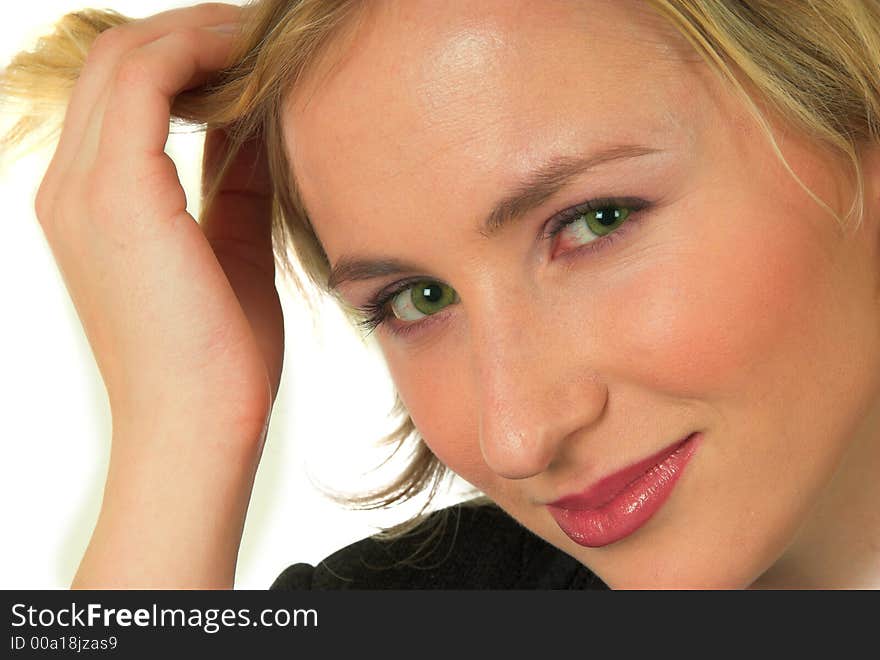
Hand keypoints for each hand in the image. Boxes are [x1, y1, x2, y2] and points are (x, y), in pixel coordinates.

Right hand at [35, 3, 282, 439]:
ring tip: (258, 39)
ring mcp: (84, 190)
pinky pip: (149, 83)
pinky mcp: (118, 197)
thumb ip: (234, 180)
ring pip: (126, 57)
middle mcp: (70, 187)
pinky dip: (197, 55)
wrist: (200, 429)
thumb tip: (258, 119)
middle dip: (191, 32)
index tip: (247, 52)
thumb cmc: (218, 356)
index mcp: (90, 203)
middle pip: (117, 58)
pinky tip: (249, 62)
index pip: (122, 90)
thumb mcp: (231, 247)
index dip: (184, 55)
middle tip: (257, 32)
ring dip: (197, 34)